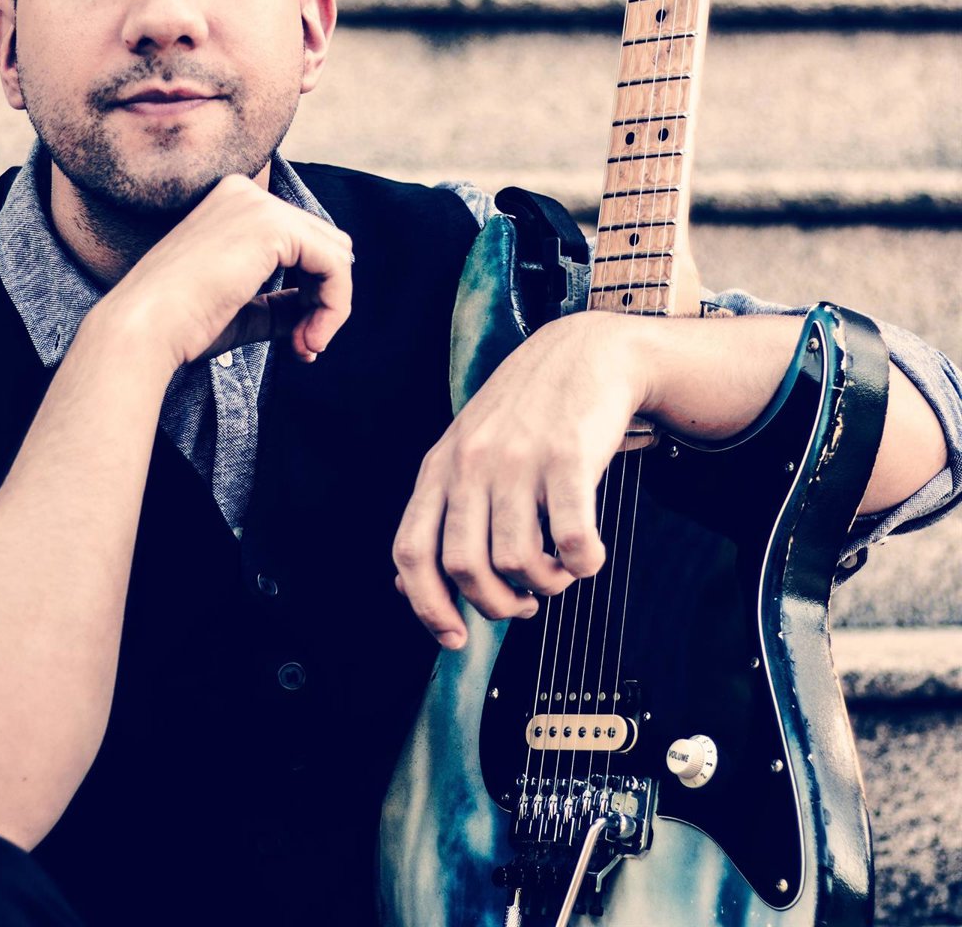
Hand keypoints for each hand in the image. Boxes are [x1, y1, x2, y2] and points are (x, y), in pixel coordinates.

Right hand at [97, 174, 353, 370]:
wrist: (145, 329)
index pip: (301, 241)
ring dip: (332, 306)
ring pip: (336, 253)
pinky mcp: (273, 225)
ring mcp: (258, 204)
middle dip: (325, 300)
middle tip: (305, 346)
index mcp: (232, 205)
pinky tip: (310, 337)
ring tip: (306, 345)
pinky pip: (335, 264)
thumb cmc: (182, 325)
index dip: (312, 294)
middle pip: (325, 243)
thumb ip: (282, 303)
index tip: (299, 342)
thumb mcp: (244, 310)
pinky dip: (335, 304)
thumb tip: (318, 308)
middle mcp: (245, 192)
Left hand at [393, 312, 653, 649]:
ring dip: (545, 584)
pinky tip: (588, 556)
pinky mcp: (568, 457)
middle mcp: (471, 463)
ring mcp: (517, 459)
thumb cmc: (526, 411)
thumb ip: (438, 512)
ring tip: (560, 571)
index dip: (426, 605)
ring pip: (517, 560)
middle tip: (524, 603)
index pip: (411, 551)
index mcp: (440, 467)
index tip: (454, 639)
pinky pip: (571, 539)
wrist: (584, 352)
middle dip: (496, 604)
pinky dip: (583, 564)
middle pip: (463, 566)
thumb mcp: (466, 451)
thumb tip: (403, 585)